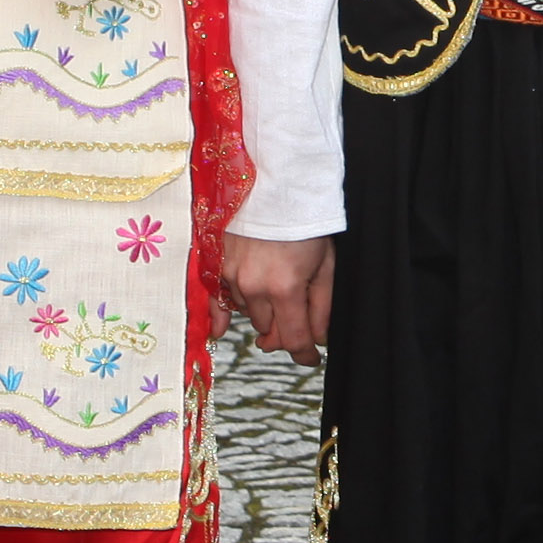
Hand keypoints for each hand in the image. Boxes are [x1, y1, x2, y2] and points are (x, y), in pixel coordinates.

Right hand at [227, 234, 333, 360]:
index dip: (305, 355)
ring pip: (249, 314)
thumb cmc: (305, 222)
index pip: (293, 340)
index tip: (311, 358)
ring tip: (276, 285)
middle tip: (297, 316)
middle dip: (285, 328)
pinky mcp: (217, 264)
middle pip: (268, 331)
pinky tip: (222, 330)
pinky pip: (217, 301)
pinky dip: (222, 315)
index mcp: (284, 288)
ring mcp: (231, 275)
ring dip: (263, 310)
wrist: (274, 184)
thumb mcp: (325, 264)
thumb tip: (318, 340)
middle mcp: (253, 287)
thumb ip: (321, 306)